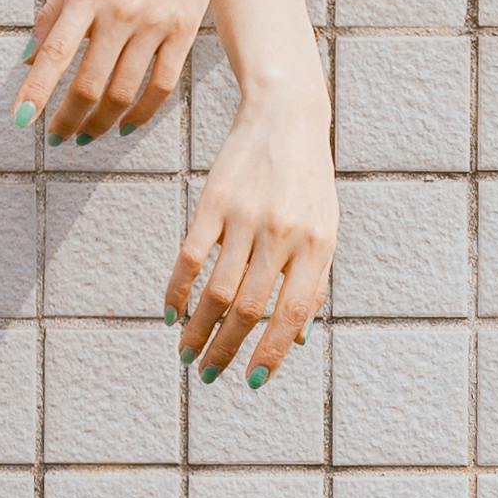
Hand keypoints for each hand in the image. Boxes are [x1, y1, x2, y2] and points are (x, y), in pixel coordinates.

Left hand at [20, 0, 233, 141]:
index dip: (36, 90)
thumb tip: (29, 59)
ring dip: (101, 123)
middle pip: (90, 84)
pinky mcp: (184, 31)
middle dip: (68, 118)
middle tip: (57, 136)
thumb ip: (54, 11)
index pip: (55, 53)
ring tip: (87, 134)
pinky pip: (161, 86)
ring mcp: (155, 22)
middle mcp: (121, 9)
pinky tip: (126, 124)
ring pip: (124, 93)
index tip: (21, 120)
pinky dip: (141, 114)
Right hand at [170, 76, 336, 386]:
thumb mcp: (325, 228)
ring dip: (198, 330)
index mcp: (316, 245)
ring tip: (186, 354)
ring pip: (216, 290)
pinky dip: (177, 291)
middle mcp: (282, 235)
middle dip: (226, 350)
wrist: (286, 116)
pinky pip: (190, 257)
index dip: (272, 352)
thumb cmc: (309, 181)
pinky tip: (172, 315)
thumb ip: (314, 280)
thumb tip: (300, 338)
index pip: (293, 313)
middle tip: (209, 374)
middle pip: (248, 308)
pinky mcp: (214, 202)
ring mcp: (245, 218)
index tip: (252, 381)